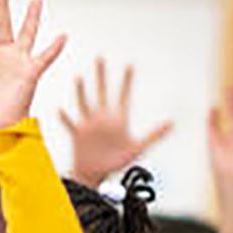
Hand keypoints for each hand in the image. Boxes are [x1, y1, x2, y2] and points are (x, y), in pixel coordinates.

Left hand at [0, 0, 65, 133]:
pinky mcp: (30, 73)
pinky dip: (54, 48)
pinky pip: (44, 58)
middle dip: (1, 8)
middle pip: (2, 27)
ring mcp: (18, 64)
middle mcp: (4, 58)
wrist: (0, 132)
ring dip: (32, 17)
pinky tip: (63, 36)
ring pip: (26, 35)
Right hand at [61, 58, 172, 187]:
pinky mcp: (78, 134)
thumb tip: (171, 123)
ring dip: (82, 91)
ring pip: (85, 103)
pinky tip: (60, 109)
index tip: (130, 65)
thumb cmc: (116, 162)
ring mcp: (89, 125)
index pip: (123, 95)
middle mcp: (103, 118)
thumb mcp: (138, 148)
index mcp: (118, 120)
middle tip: (101, 58)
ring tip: (80, 77)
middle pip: (101, 92)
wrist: (97, 174)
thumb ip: (154, 134)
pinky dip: (66, 118)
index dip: (127, 81)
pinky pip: (70, 124)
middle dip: (101, 75)